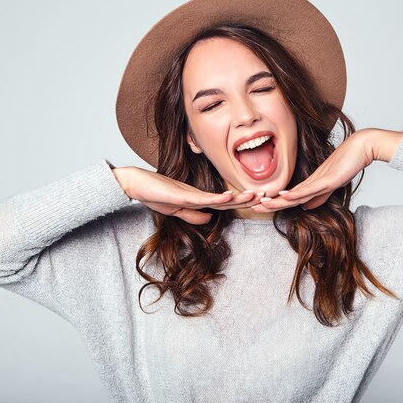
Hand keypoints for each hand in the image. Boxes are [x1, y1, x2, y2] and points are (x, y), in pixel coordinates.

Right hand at [112, 167, 264, 224]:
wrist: (134, 184)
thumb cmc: (153, 194)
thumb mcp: (176, 209)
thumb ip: (193, 214)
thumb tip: (210, 219)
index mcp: (199, 199)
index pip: (225, 203)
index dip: (242, 203)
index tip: (259, 201)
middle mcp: (199, 195)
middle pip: (228, 199)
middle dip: (248, 199)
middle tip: (267, 196)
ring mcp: (192, 194)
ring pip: (220, 198)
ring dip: (239, 197)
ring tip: (256, 195)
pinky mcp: (182, 194)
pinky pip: (203, 198)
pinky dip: (217, 199)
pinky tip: (230, 197)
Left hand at [251, 128, 402, 211]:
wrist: (362, 147)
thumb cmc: (349, 163)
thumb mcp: (331, 184)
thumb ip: (319, 196)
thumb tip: (305, 207)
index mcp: (311, 184)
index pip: (289, 197)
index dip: (275, 202)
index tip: (259, 206)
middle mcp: (311, 181)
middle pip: (287, 196)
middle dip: (269, 202)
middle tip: (251, 206)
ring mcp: (318, 180)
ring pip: (294, 194)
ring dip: (277, 200)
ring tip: (261, 204)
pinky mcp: (327, 180)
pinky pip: (309, 189)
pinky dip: (295, 194)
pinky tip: (284, 196)